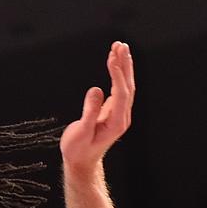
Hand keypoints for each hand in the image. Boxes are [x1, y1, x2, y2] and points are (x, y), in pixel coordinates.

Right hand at [60, 41, 134, 172]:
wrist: (81, 162)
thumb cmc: (78, 150)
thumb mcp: (81, 133)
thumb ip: (89, 112)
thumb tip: (95, 90)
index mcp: (116, 122)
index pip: (120, 93)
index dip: (117, 75)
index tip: (111, 58)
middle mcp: (121, 117)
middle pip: (127, 86)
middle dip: (124, 64)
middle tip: (120, 45)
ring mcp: (118, 113)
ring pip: (125, 86)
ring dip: (123, 66)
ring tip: (118, 47)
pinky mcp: (112, 111)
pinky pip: (118, 88)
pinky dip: (116, 73)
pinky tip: (113, 62)